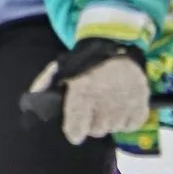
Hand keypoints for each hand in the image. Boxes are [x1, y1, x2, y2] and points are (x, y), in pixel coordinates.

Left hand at [27, 40, 151, 143]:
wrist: (117, 43)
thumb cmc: (86, 60)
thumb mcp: (61, 68)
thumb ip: (44, 85)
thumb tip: (31, 103)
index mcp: (83, 93)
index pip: (76, 131)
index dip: (74, 130)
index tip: (75, 128)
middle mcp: (104, 102)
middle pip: (96, 131)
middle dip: (93, 122)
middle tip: (93, 107)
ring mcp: (125, 104)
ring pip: (113, 128)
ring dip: (109, 119)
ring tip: (108, 102)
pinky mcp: (141, 104)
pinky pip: (131, 124)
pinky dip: (127, 118)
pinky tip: (122, 105)